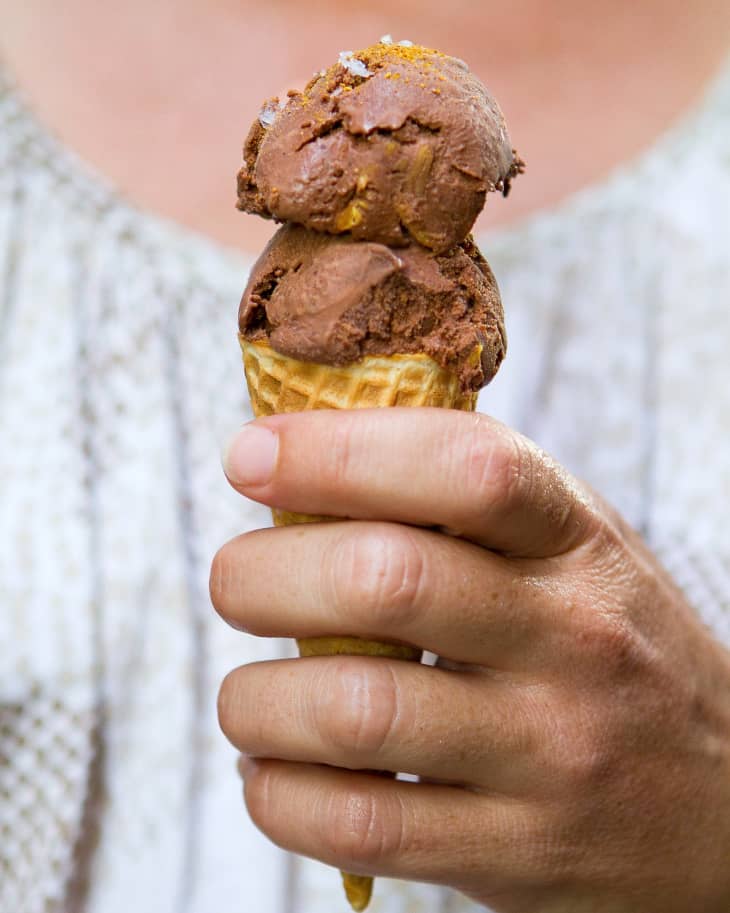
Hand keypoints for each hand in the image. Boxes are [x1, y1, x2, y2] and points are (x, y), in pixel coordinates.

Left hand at [211, 408, 729, 911]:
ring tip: (248, 694)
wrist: (724, 805)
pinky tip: (274, 770)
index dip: (338, 450)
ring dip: (254, 700)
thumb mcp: (571, 549)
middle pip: (384, 581)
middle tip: (234, 580)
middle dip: (262, 573)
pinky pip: (359, 828)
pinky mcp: (516, 852)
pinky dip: (277, 795)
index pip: (465, 466)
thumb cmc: (612, 645)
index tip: (252, 456)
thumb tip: (306, 453)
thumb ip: (464, 502)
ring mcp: (549, 754)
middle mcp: (573, 640)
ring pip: (355, 713)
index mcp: (578, 541)